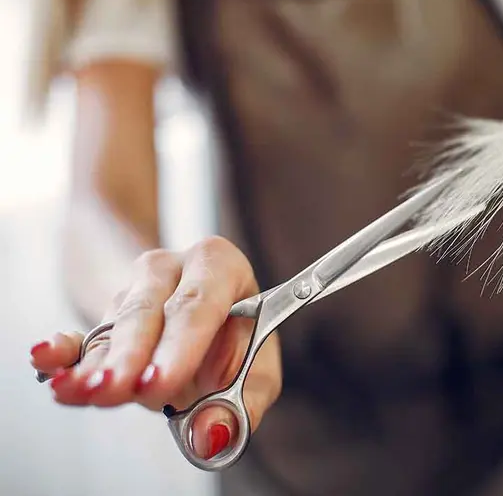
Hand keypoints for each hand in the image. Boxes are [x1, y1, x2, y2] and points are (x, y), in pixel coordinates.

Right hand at [29, 237, 280, 459]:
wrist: (207, 320)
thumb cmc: (236, 343)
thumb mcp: (258, 369)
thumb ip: (243, 402)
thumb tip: (212, 435)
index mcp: (221, 267)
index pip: (198, 304)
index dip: (177, 345)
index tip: (159, 382)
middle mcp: (174, 269)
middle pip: (148, 312)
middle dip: (130, 356)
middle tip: (113, 390)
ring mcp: (134, 289)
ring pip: (113, 329)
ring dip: (96, 364)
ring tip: (77, 392)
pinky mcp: (105, 317)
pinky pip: (82, 334)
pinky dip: (64, 352)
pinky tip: (46, 360)